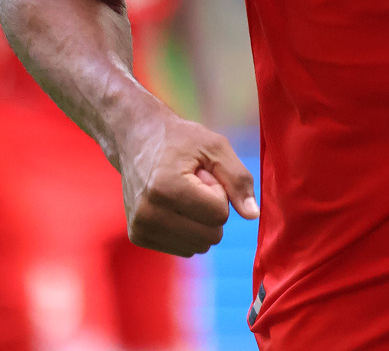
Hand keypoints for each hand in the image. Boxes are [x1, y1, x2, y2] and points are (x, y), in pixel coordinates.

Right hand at [115, 109, 257, 255]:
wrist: (135, 140)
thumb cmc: (180, 140)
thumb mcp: (215, 147)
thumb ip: (238, 179)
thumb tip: (252, 215)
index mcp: (166, 188)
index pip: (219, 215)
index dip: (220, 193)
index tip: (203, 174)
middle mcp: (148, 213)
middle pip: (211, 235)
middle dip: (212, 210)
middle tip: (194, 184)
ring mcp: (140, 228)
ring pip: (199, 246)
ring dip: (201, 222)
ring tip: (183, 194)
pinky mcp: (138, 236)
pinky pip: (184, 248)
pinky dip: (188, 230)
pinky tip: (174, 206)